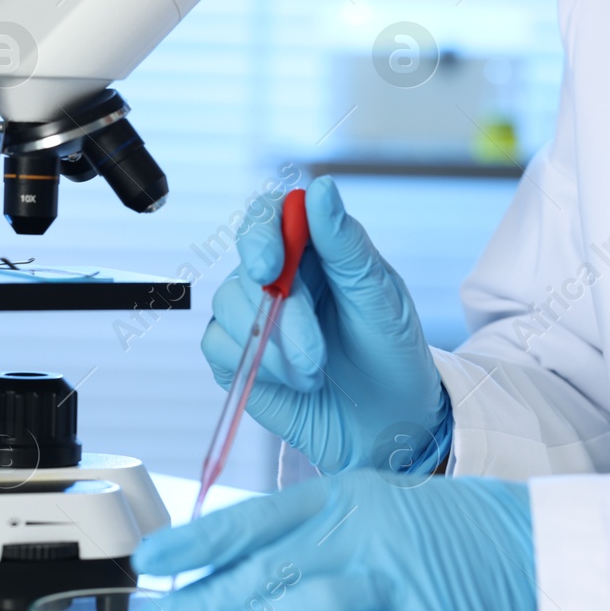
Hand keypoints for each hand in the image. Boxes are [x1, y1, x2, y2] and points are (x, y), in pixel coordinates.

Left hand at [109, 469, 536, 610]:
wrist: (541, 547)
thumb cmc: (443, 533)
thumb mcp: (368, 510)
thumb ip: (301, 538)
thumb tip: (220, 577)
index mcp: (344, 498)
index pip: (255, 520)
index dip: (195, 543)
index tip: (147, 565)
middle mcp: (368, 533)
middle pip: (266, 570)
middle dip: (192, 606)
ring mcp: (405, 582)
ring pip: (312, 606)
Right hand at [202, 175, 449, 475]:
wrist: (387, 421)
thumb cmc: (390, 353)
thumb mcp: (379, 296)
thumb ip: (345, 244)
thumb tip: (319, 188)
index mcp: (313, 249)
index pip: (268, 216)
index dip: (261, 234)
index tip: (271, 267)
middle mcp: (277, 275)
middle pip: (247, 266)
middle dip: (282, 314)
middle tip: (314, 353)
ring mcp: (252, 314)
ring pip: (229, 306)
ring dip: (274, 346)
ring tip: (315, 372)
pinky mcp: (235, 354)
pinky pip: (219, 345)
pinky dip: (257, 365)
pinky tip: (294, 381)